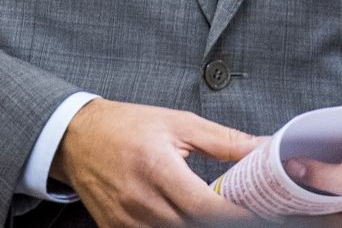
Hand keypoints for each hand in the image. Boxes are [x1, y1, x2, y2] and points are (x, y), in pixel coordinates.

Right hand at [53, 98, 259, 227]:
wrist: (77, 137)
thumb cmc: (127, 127)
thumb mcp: (178, 123)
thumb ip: (224, 141)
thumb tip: (263, 148)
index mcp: (157, 167)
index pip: (205, 207)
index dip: (235, 216)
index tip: (259, 213)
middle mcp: (140, 199)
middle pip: (193, 226)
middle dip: (219, 221)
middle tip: (239, 211)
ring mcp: (126, 221)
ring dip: (195, 224)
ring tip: (209, 213)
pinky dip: (172, 227)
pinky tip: (181, 216)